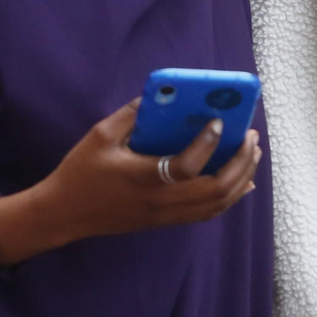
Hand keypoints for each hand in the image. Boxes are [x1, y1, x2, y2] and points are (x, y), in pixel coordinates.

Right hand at [0, 101, 261, 259]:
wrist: (64, 214)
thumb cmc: (80, 172)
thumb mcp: (100, 136)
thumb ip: (131, 115)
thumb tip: (161, 95)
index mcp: (144, 178)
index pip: (187, 165)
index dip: (207, 144)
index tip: (219, 121)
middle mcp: (161, 201)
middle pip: (216, 189)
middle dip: (240, 162)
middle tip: (251, 137)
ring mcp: (166, 215)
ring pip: (217, 204)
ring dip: (241, 179)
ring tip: (252, 154)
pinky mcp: (166, 221)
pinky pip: (208, 213)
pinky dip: (230, 197)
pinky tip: (242, 182)